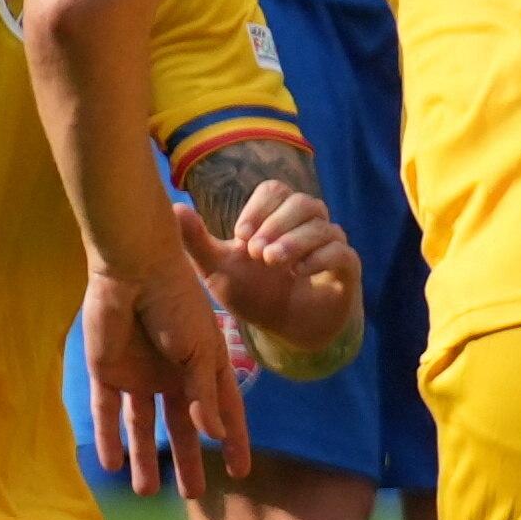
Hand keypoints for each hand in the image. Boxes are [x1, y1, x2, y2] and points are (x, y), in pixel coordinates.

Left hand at [80, 256, 251, 494]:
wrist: (132, 270)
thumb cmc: (177, 302)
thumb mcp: (200, 351)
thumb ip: (204, 394)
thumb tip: (216, 436)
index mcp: (204, 365)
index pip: (223, 411)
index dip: (234, 440)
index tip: (240, 472)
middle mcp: (173, 375)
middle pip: (181, 426)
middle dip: (188, 459)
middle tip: (194, 496)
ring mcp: (139, 375)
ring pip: (142, 426)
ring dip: (145, 457)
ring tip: (146, 492)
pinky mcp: (108, 372)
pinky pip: (106, 411)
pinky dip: (108, 437)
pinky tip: (111, 465)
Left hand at [185, 179, 359, 367]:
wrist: (284, 329)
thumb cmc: (253, 291)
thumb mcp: (217, 269)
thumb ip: (197, 241)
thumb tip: (174, 208)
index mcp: (277, 216)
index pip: (275, 190)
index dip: (258, 209)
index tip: (240, 237)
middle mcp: (307, 224)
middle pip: (302, 203)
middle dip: (276, 225)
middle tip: (255, 253)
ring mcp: (329, 245)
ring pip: (322, 226)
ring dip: (294, 241)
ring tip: (272, 262)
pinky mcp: (346, 269)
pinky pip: (341, 252)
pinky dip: (320, 259)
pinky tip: (299, 274)